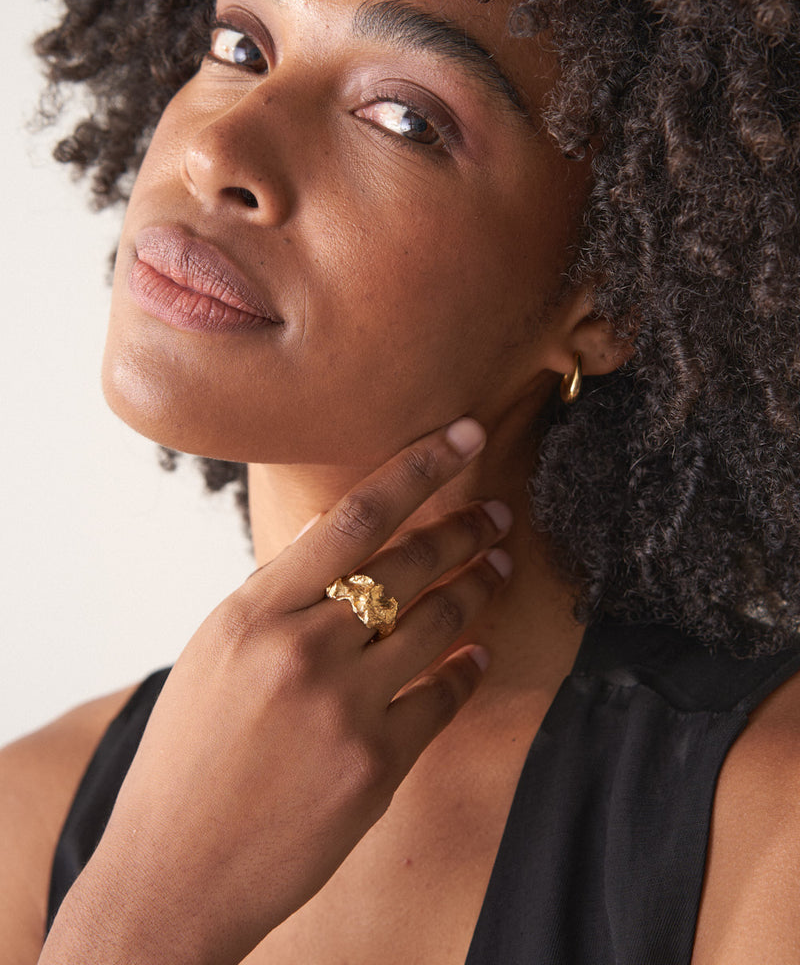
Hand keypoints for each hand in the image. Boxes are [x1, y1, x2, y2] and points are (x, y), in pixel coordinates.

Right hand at [41, 418, 511, 964]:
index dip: (418, 467)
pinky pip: (443, 696)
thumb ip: (277, 590)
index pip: (353, 516)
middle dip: (465, 529)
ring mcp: (343, 709)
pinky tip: (477, 652)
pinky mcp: (376, 766)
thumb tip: (335, 525)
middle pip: (408, 563)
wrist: (175, 869)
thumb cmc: (188, 754)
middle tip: (495, 513)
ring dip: (477, 587)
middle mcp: (301, 650)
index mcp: (253, 612)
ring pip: (438, 622)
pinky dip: (468, 668)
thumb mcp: (216, 651)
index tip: (462, 435)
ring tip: (497, 568)